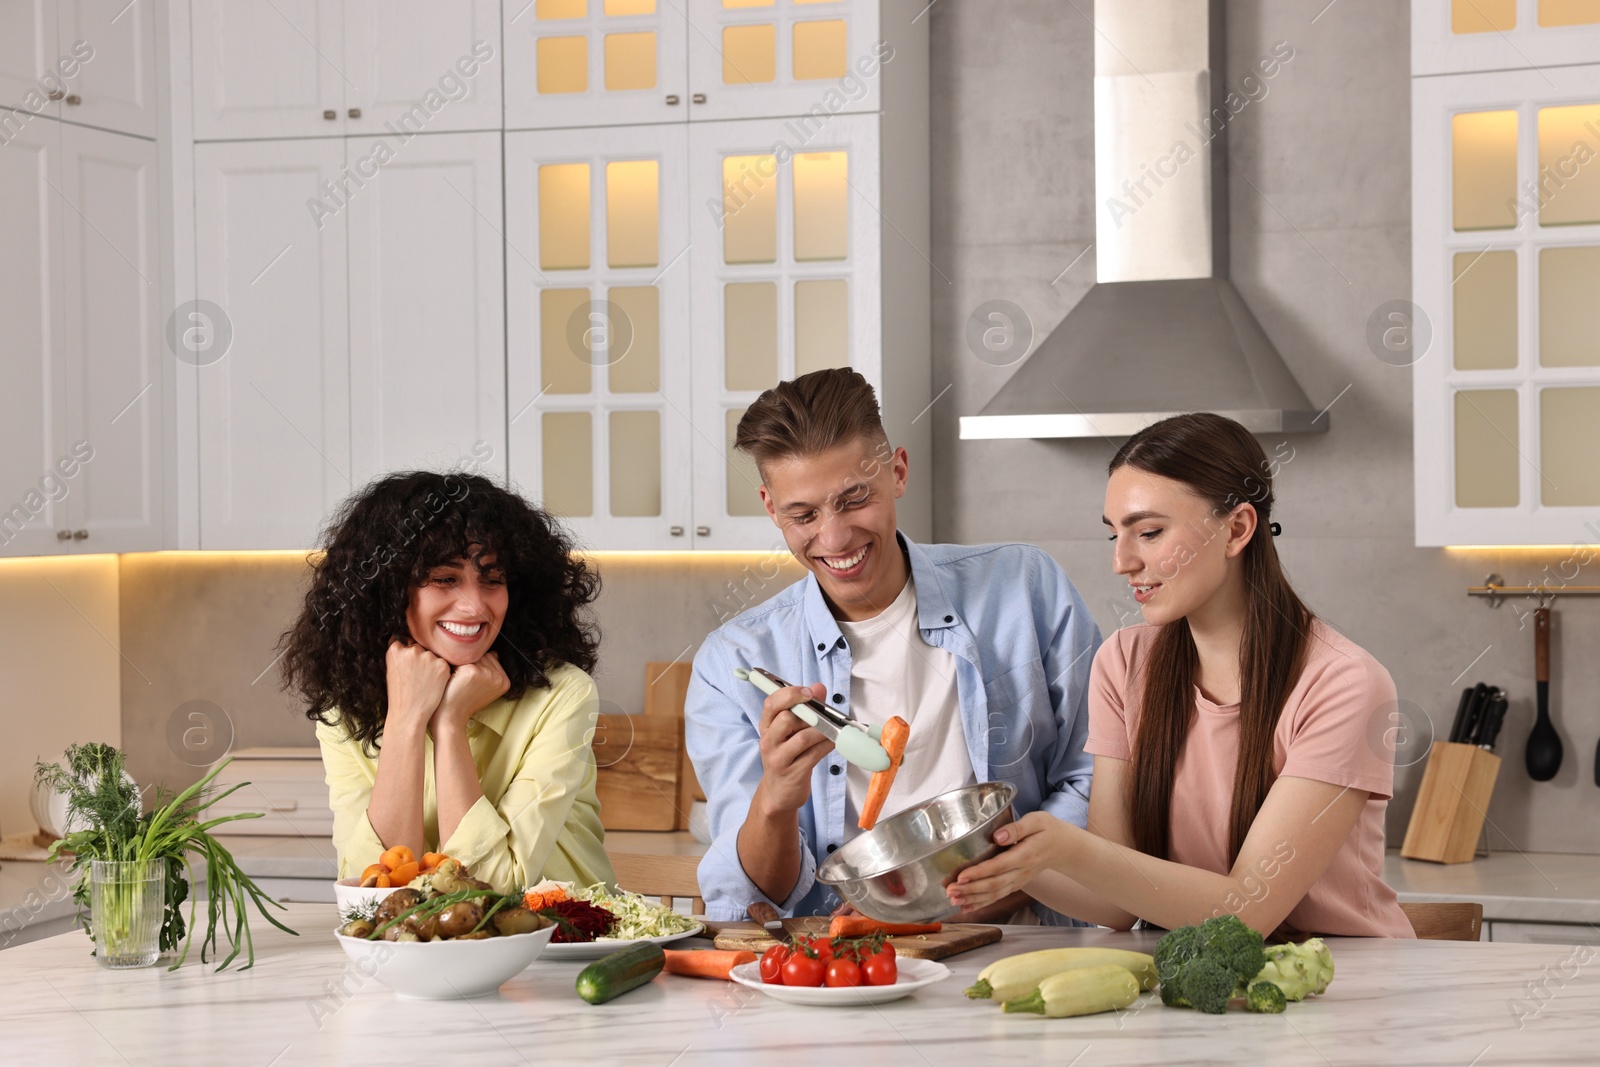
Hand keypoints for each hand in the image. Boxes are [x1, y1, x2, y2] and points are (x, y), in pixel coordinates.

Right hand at [385, 639, 450, 732]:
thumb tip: (411, 639)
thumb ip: (402, 653)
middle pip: (421, 646)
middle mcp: (411, 649)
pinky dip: (441, 672)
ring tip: (425, 682)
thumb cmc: (400, 694)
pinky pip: (444, 663)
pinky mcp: (442, 665)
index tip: (410, 661)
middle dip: (421, 657)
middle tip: (417, 676)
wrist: (408, 715)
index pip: (405, 637)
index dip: (408, 648)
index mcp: (395, 649)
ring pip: (434, 654)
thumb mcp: (392, 669)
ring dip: (432, 664)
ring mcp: (427, 656)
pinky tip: (433, 684)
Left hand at [433, 651, 510, 731]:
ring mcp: (487, 674)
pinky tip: (454, 680)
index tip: (473, 682)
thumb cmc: (465, 701)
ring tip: (460, 681)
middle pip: (483, 656)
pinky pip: (461, 659)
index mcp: (505, 681)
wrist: (452, 716)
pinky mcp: (473, 671)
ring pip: (473, 656)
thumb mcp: (485, 687)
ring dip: (463, 665)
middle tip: (466, 682)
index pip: (492, 658)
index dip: (479, 667)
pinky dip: (454, 667)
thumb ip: (491, 670)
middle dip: (471, 664)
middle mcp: (499, 677)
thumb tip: (493, 652)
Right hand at [751, 682, 834, 816]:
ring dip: (823, 731)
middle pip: (786, 718)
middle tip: (823, 714)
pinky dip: (828, 745)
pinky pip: (814, 754)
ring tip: (833, 729)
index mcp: (766, 726)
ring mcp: (779, 758)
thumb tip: (819, 687)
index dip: (790, 694)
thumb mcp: (790, 732)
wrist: (778, 793)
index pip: (771, 703)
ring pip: (803, 737)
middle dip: (809, 713)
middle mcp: (769, 741)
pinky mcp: (793, 772)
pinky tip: (834, 742)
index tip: (808, 692)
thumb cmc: (787, 756)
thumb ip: (805, 708)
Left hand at [946, 811, 1073, 911]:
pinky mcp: (1016, 884)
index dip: (979, 873)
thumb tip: (997, 836)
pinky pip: (998, 897)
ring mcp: (1019, 881)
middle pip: (994, 885)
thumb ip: (1016, 828)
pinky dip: (982, 903)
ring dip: (972, 899)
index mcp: (1025, 855)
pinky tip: (966, 907)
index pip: (999, 866)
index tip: (961, 877)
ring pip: (994, 894)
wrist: (1064, 848)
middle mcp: (1021, 872)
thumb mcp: (1036, 821)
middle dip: (970, 890)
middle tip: (949, 891)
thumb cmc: (1047, 830)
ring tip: (953, 900)